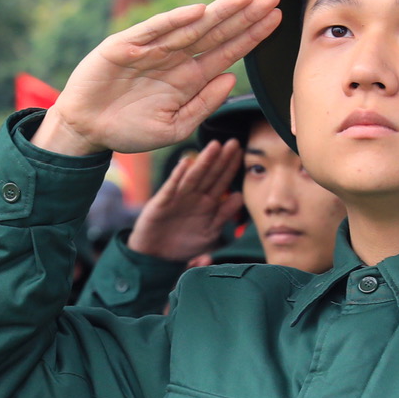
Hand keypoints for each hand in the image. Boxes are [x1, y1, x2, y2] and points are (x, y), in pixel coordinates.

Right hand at [34, 0, 283, 157]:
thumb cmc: (129, 131)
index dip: (251, 35)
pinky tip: (198, 11)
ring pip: (191, 27)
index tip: (277, 19)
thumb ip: (203, 105)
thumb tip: (230, 79)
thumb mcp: (174, 128)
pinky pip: (154, 31)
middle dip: (244, 16)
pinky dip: (174, 20)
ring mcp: (151, 49)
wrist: (86, 130)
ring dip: (218, 12)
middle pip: (216, 33)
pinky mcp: (125, 45)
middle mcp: (174, 58)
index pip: (227, 51)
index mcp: (188, 77)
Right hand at [128, 140, 242, 261]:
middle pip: (210, 174)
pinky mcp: (162, 203)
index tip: (242, 152)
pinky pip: (171, 188)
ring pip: (194, 177)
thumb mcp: (209, 232)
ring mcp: (177, 197)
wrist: (156, 255)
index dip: (231, 167)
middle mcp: (194, 196)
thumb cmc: (183, 243)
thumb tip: (239, 196)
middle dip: (221, 159)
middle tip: (233, 142)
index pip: (221, 181)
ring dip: (204, 162)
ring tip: (214, 146)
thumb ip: (223, 215)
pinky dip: (177, 176)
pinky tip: (185, 163)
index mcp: (207, 203)